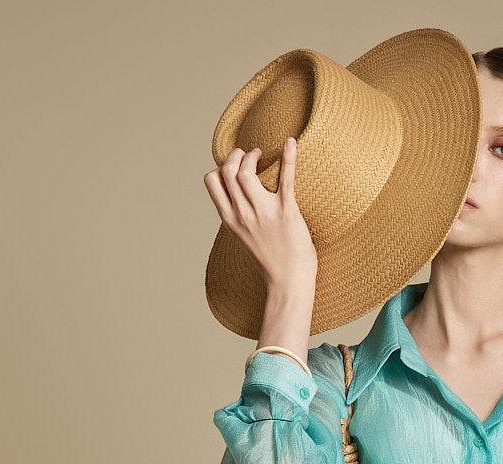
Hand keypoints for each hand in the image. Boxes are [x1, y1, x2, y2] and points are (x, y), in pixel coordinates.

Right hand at [203, 136, 317, 286]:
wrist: (289, 283)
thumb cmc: (271, 262)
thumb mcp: (244, 239)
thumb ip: (237, 217)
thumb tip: (236, 200)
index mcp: (231, 220)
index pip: (212, 181)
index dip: (221, 167)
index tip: (234, 167)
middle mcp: (243, 215)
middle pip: (228, 171)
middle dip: (236, 155)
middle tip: (249, 156)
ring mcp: (264, 213)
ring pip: (246, 172)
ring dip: (253, 155)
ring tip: (262, 155)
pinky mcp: (287, 212)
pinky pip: (286, 178)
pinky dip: (288, 157)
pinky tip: (290, 142)